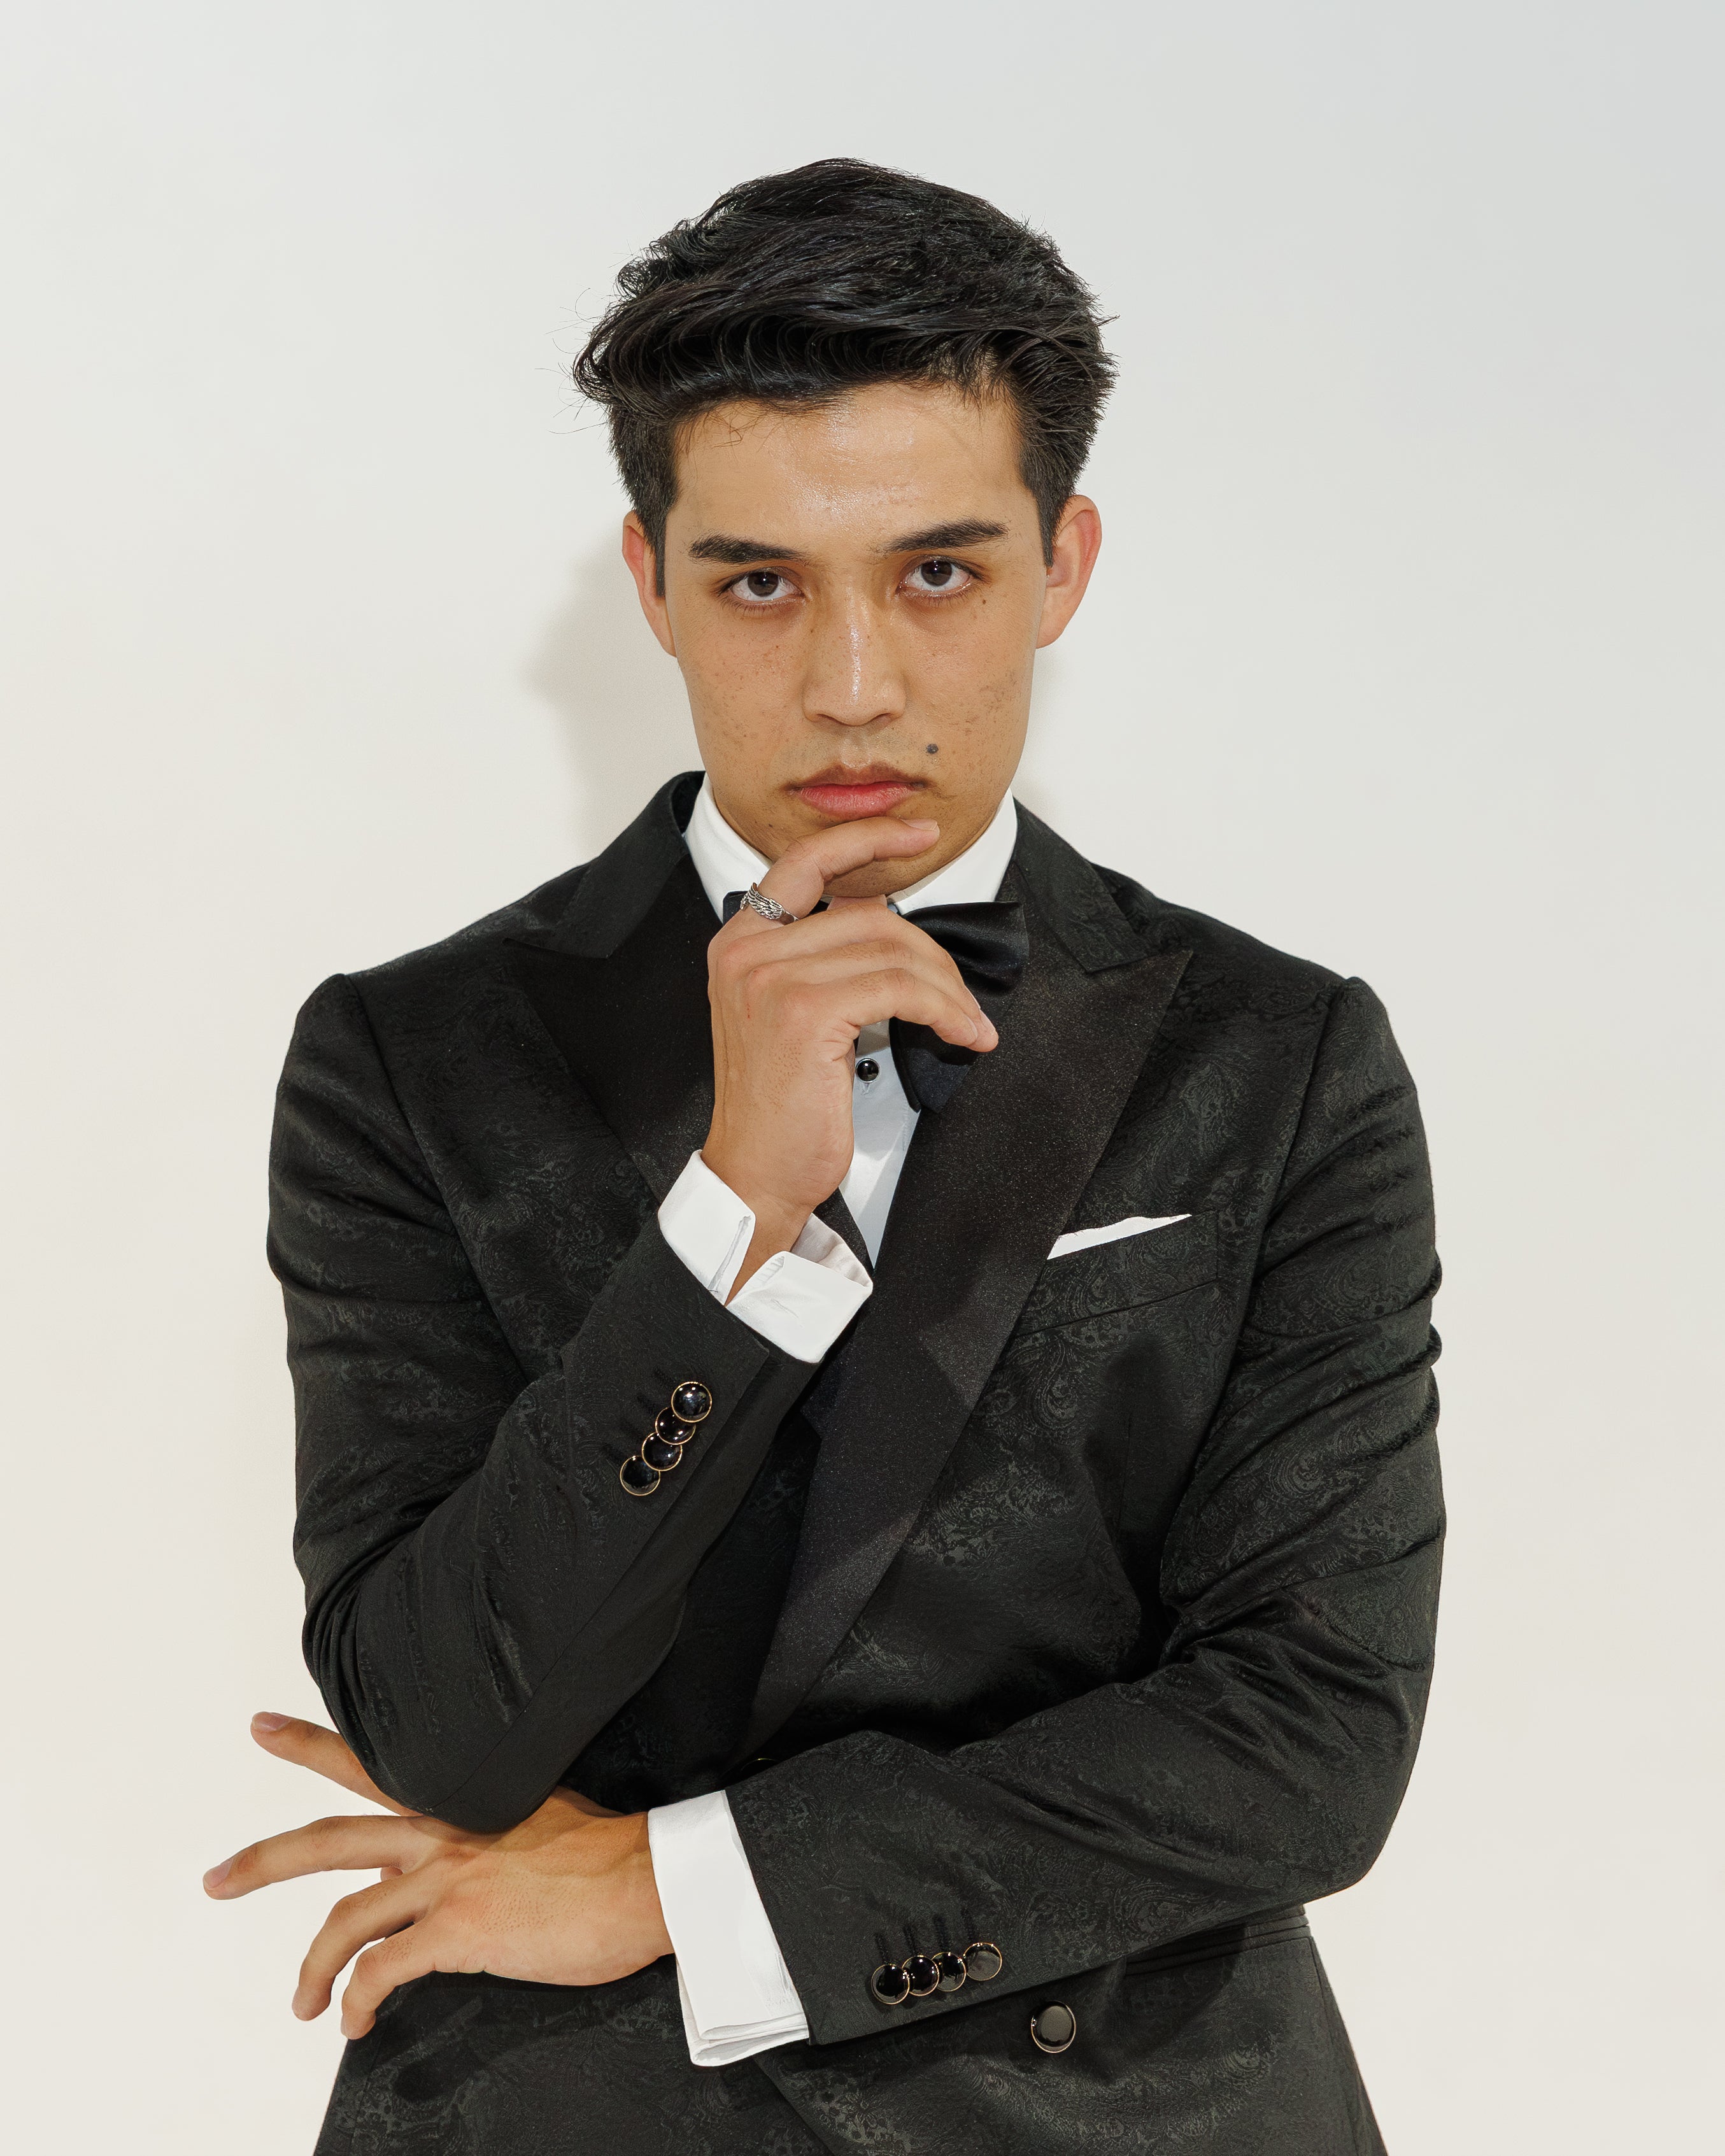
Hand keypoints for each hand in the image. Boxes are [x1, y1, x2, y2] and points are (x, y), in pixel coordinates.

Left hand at [203, 1713, 671, 2038]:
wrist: (650, 1877)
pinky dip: (360, 2000)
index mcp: (462, 1797)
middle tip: (216, 1878)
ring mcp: (448, 1879)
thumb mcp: (538, 1815)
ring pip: (344, 1918)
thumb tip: (442, 1872)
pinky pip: (383, 1972)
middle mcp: (443, 1831)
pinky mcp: (460, 1930)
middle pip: (329, 1839)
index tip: (265, 1729)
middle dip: (263, 1861)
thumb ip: (482, 1835)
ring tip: (301, 2001)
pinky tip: (359, 2020)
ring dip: (311, 1966)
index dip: (311, 1744)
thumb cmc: (607, 1853)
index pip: (372, 1760)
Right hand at [703, 817, 998, 1287]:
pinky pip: (901, 986)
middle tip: (959, 995)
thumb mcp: (786, 1016)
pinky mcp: (805, 1012)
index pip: (806, 861)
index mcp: (739, 942)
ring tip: (966, 1023)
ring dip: (947, 988)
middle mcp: (747, 950)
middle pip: (870, 913)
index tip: (918, 833)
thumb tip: (895, 932)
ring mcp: (772, 978)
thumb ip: (819, 961)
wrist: (756, 1174)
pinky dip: (946, 1009)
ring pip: (893, 949)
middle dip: (932, 952)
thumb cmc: (779, 1107)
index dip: (867, 839)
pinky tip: (963, 1034)